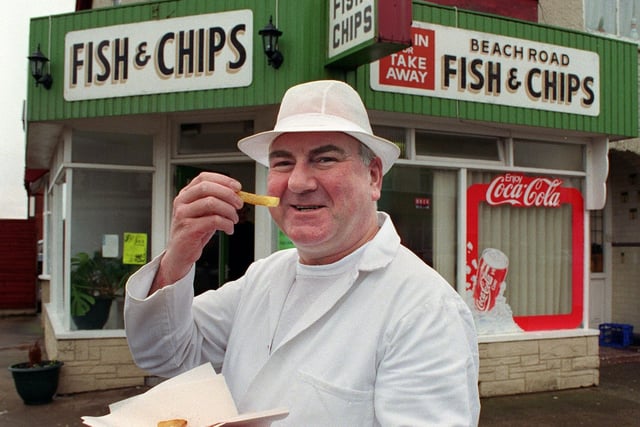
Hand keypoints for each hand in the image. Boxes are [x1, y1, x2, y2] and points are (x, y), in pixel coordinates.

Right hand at [149, 172, 242, 293]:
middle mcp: (182, 202)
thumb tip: (236, 194)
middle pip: (207, 188)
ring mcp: (183, 215)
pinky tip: (229, 229)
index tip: (237, 187)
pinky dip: (226, 224)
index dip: (223, 180)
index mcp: (186, 194)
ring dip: (229, 211)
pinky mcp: (188, 229)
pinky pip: (213, 221)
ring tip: (234, 219)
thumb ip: (216, 202)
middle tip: (239, 204)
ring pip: (211, 203)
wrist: (180, 254)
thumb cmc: (194, 232)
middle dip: (228, 194)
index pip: (204, 178)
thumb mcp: (204, 213)